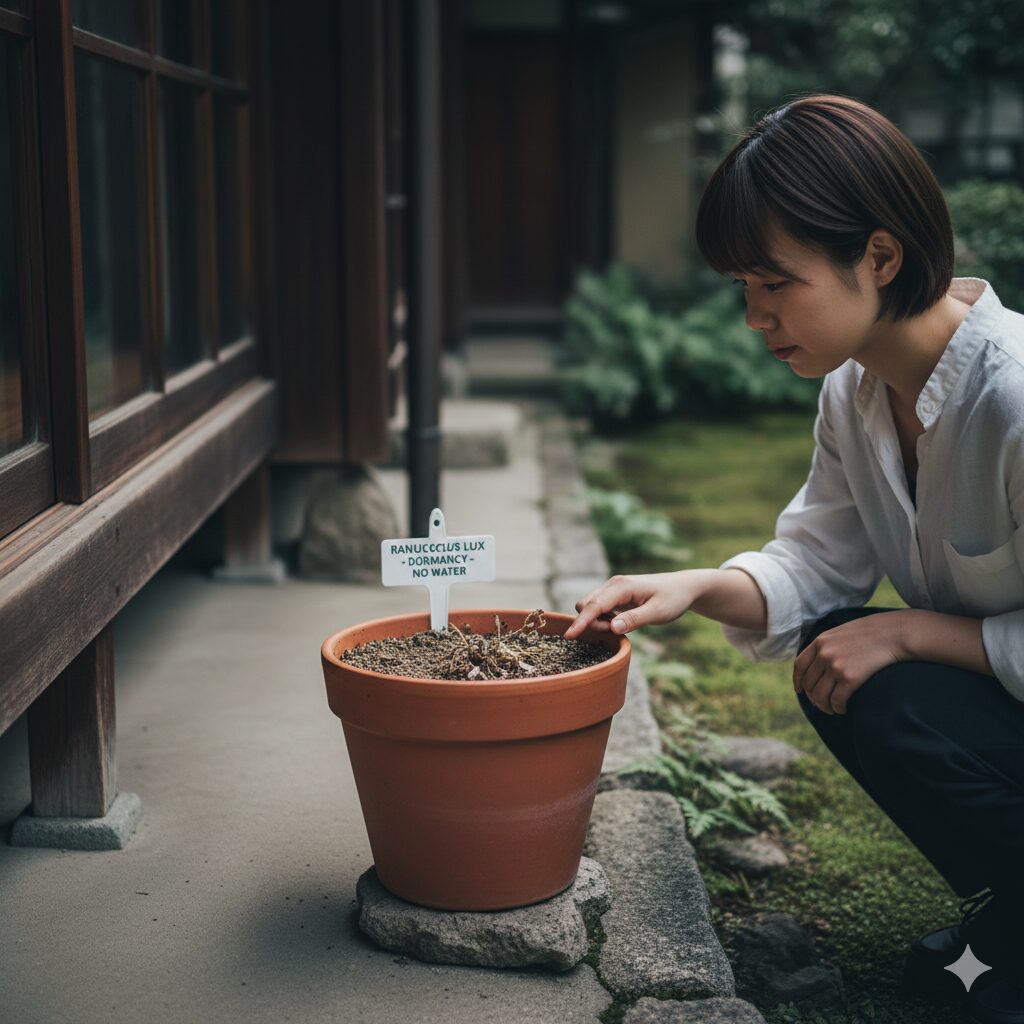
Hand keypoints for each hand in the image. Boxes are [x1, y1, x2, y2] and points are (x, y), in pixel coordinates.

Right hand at [563, 571, 706, 638]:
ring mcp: (612, 589)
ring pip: (590, 607)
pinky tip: (620, 623)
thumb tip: (612, 627)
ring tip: (622, 627)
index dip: (581, 622)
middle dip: (593, 623)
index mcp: (621, 587)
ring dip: (598, 622)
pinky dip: (603, 619)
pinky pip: (598, 608)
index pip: (594, 606)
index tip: (568, 636)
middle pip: (586, 605)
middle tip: (616, 631)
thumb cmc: (673, 599)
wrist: (683, 587)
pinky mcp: (615, 595)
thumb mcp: (658, 612)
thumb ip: (635, 620)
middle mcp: (613, 585)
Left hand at [794, 611, 908, 713]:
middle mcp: (824, 654)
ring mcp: (835, 666)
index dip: (798, 681)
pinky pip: (836, 700)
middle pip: (809, 683)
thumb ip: (828, 645)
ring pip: (820, 695)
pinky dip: (837, 708)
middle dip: (813, 697)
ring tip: (832, 709)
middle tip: (822, 704)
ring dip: (824, 706)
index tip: (800, 691)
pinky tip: (842, 709)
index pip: (800, 665)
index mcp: (820, 641)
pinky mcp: (849, 678)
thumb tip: (820, 663)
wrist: (894, 633)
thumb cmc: (872, 633)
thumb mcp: (842, 632)